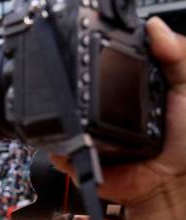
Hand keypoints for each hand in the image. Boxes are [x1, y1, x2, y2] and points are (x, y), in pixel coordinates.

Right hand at [50, 18, 185, 204]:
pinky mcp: (79, 158)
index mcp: (126, 87)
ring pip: (63, 118)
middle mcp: (104, 108)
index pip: (103, 66)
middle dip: (75, 85)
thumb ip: (177, 54)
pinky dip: (61, 147)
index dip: (96, 56)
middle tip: (85, 82)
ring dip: (66, 115)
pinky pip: (59, 150)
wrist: (173, 180)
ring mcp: (88, 134)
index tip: (92, 46)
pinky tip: (76, 141)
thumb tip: (154, 27)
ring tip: (80, 113)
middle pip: (77, 90)